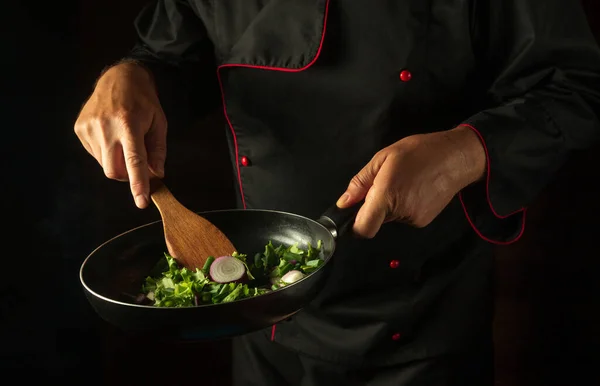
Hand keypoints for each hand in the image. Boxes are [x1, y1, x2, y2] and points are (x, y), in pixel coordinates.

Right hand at [74, 62, 167, 208]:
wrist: (119, 77)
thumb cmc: (144, 101)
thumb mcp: (159, 123)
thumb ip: (158, 151)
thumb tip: (156, 175)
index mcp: (129, 124)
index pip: (133, 161)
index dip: (138, 184)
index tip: (142, 202)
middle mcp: (105, 127)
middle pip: (113, 170)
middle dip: (126, 175)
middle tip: (137, 163)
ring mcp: (89, 128)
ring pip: (103, 164)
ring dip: (116, 161)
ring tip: (123, 140)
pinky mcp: (79, 128)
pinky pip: (95, 154)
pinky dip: (106, 152)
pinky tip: (111, 135)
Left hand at [336, 126, 485, 237]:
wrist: (457, 158)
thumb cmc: (419, 152)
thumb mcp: (384, 157)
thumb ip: (361, 182)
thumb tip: (343, 203)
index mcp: (387, 195)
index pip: (363, 229)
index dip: (354, 226)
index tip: (353, 213)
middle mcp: (400, 213)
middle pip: (375, 221)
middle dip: (374, 206)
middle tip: (385, 183)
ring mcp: (414, 220)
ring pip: (390, 219)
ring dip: (390, 205)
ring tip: (404, 182)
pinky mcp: (424, 222)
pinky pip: (404, 218)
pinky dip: (403, 207)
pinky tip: (414, 189)